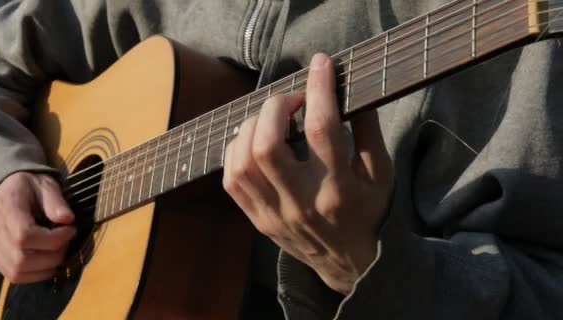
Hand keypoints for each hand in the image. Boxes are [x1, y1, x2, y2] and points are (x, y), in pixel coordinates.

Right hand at [0, 172, 75, 282]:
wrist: (1, 191)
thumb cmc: (26, 187)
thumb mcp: (44, 185)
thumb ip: (55, 201)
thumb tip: (68, 219)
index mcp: (6, 210)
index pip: (25, 236)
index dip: (53, 239)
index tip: (70, 229)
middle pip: (22, 260)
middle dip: (53, 255)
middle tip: (66, 242)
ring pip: (18, 273)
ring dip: (46, 267)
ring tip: (58, 251)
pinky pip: (15, 276)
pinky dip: (36, 274)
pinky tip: (48, 260)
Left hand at [223, 53, 392, 294]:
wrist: (349, 263)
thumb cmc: (368, 212)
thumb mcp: (382, 173)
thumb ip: (368, 131)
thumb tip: (349, 89)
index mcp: (339, 190)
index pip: (321, 130)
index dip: (318, 89)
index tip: (320, 64)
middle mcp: (302, 203)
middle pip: (268, 146)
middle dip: (275, 107)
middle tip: (291, 99)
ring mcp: (275, 214)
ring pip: (243, 163)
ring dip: (252, 126)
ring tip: (270, 117)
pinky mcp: (259, 220)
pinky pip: (232, 181)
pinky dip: (236, 151)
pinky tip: (252, 140)